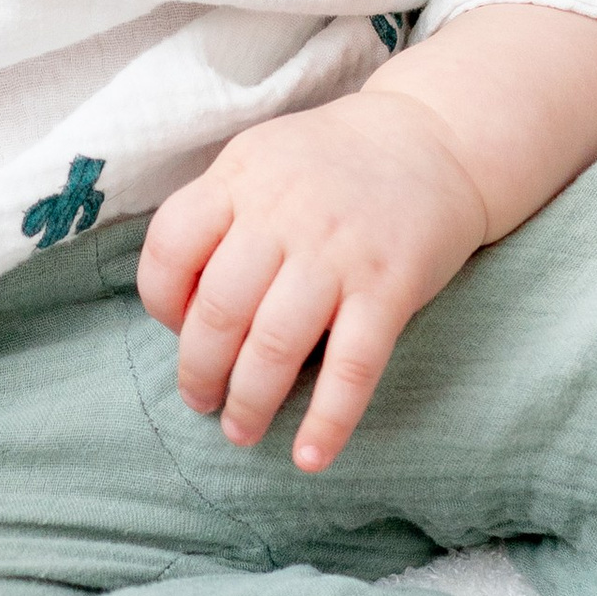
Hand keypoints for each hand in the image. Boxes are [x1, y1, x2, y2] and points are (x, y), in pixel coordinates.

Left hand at [138, 82, 488, 471]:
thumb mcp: (263, 160)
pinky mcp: (391, 285)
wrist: (434, 139)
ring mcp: (340, 251)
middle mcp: (285, 212)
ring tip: (240, 429)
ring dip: (250, 401)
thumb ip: (220, 215)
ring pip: (277, 344)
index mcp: (243, 177)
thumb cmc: (332, 162)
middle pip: (220, 308)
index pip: (171, 244)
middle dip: (200, 370)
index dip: (162, 300)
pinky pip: (354, 366)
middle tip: (201, 400)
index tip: (176, 327)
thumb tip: (183, 309)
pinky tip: (310, 456)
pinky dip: (329, 420)